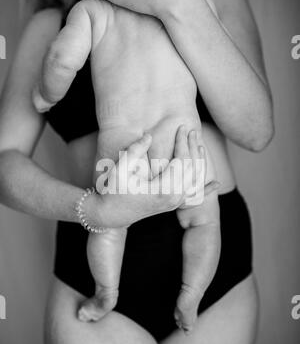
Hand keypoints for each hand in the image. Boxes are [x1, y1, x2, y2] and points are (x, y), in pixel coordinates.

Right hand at [87, 127, 205, 228]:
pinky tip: (216, 184)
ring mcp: (174, 203)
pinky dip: (206, 190)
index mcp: (163, 189)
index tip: (181, 128)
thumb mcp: (119, 169)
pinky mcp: (172, 205)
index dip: (183, 142)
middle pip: (192, 169)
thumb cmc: (113, 191)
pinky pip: (194, 198)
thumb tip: (149, 135)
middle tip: (191, 130)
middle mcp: (173, 197)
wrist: (111, 215)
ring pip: (196, 180)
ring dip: (200, 161)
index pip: (182, 161)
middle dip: (193, 147)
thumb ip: (134, 151)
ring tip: (199, 143)